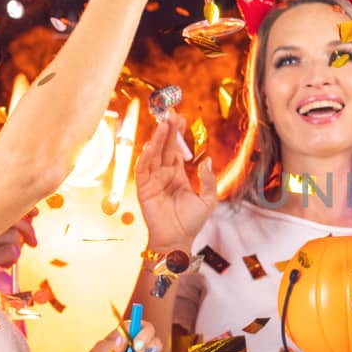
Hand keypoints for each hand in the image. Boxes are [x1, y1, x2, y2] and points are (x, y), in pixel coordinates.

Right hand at [136, 112, 217, 251]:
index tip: (180, 118)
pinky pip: (143, 169)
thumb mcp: (208, 199)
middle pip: (164, 147)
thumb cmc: (192, 222)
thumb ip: (208, 179)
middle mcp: (163, 174)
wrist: (178, 239)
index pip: (175, 149)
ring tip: (164, 123)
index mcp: (177, 175)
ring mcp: (152, 180)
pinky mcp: (144, 189)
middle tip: (171, 113)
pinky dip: (145, 156)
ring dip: (157, 139)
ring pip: (153, 154)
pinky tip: (151, 144)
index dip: (176, 134)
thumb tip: (207, 159)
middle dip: (167, 130)